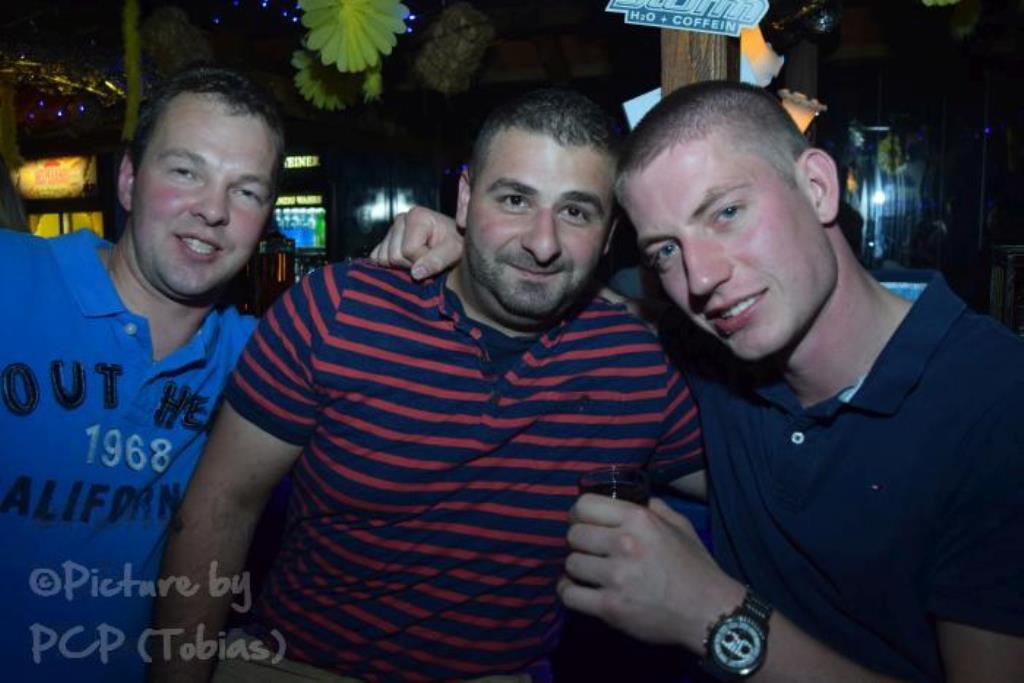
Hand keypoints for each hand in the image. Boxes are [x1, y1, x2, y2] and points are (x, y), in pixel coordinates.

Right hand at [368, 205, 463, 278]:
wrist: (453, 242)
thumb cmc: (456, 243)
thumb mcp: (455, 250)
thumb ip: (438, 259)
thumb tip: (416, 273)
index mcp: (416, 215)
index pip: (408, 250)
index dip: (423, 260)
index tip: (437, 256)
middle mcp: (400, 219)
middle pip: (394, 256)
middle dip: (412, 264)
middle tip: (428, 260)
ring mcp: (390, 230)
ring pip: (383, 259)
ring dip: (402, 266)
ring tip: (419, 260)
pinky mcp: (383, 241)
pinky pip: (376, 259)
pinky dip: (390, 266)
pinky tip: (407, 262)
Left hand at [558, 496, 742, 652]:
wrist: (710, 612)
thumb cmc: (696, 567)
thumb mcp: (680, 525)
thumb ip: (653, 508)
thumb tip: (632, 496)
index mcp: (639, 519)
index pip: (584, 506)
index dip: (578, 515)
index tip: (582, 523)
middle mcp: (625, 543)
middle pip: (574, 535)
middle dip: (578, 543)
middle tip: (589, 551)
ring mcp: (616, 577)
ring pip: (570, 564)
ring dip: (576, 569)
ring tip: (587, 572)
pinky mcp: (611, 607)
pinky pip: (569, 595)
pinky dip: (569, 593)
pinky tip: (579, 591)